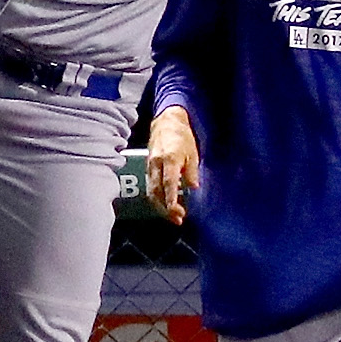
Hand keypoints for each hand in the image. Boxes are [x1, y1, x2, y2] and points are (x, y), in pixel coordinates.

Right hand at [146, 108, 197, 224]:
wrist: (166, 122)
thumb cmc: (182, 136)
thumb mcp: (193, 153)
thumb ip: (192, 172)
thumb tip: (192, 188)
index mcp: (169, 159)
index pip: (168, 184)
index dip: (171, 201)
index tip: (177, 213)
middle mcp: (156, 164)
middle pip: (157, 192)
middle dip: (166, 208)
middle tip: (178, 219)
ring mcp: (149, 166)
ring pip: (151, 191)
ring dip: (161, 206)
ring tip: (173, 215)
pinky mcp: (147, 167)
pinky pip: (150, 186)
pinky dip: (157, 197)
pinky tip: (165, 204)